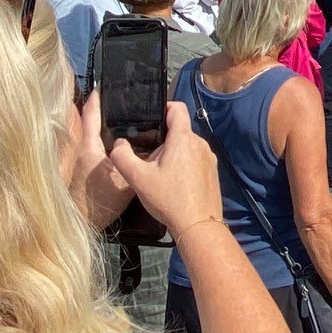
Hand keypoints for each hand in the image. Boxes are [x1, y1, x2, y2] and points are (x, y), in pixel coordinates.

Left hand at [67, 90, 133, 228]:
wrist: (82, 223)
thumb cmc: (100, 202)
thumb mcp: (125, 180)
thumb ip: (136, 160)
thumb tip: (153, 146)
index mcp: (89, 145)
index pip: (92, 112)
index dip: (99, 96)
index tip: (108, 82)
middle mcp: (80, 146)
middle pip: (91, 119)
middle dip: (106, 108)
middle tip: (125, 99)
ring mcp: (79, 156)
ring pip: (92, 132)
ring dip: (104, 123)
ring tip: (125, 116)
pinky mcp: (81, 165)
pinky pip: (93, 143)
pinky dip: (103, 138)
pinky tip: (118, 141)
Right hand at [109, 98, 222, 233]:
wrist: (198, 226)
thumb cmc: (168, 199)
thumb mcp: (137, 178)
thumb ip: (122, 157)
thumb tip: (118, 144)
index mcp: (183, 138)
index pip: (177, 108)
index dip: (163, 106)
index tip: (149, 116)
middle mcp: (200, 143)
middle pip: (179, 130)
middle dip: (162, 137)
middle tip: (146, 153)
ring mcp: (209, 158)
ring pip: (187, 145)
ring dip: (173, 152)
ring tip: (158, 170)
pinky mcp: (213, 172)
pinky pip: (196, 159)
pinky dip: (184, 163)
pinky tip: (173, 182)